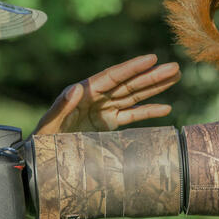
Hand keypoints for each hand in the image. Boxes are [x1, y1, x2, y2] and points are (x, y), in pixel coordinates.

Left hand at [33, 54, 179, 134]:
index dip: (133, 68)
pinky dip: (149, 111)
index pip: (114, 76)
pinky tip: (166, 107)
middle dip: (152, 76)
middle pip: (129, 84)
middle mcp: (97, 97)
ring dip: (155, 88)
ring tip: (175, 77)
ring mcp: (105, 110)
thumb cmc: (43, 141)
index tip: (152, 59)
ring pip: (135, 96)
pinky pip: (132, 115)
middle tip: (175, 67)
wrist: (44, 159)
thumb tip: (77, 87)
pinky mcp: (109, 124)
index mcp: (84, 92)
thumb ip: (62, 106)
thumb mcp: (50, 125)